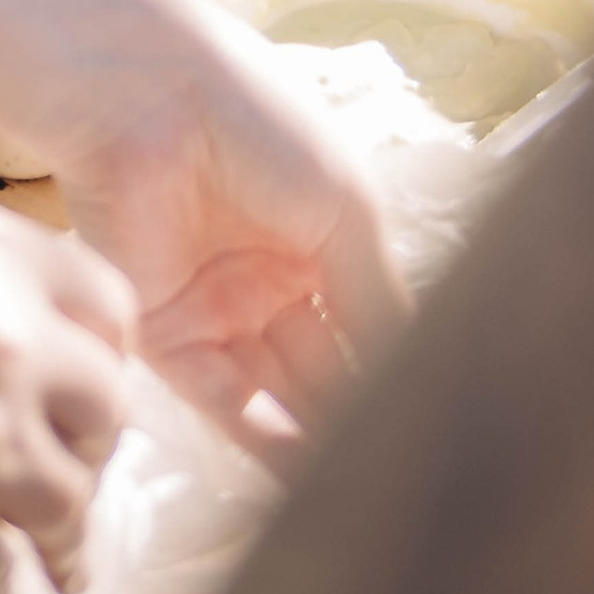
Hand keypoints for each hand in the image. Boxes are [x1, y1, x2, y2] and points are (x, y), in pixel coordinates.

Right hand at [0, 200, 133, 593]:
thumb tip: (33, 349)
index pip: (111, 308)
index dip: (98, 355)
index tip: (83, 390)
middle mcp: (12, 339)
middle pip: (108, 410)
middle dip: (86, 448)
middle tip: (62, 479)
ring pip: (69, 508)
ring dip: (50, 534)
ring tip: (39, 559)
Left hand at [42, 4, 403, 447]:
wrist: (150, 99)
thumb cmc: (259, 126)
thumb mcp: (344, 208)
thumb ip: (377, 298)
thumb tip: (422, 379)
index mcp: (317, 235)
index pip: (366, 324)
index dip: (399, 375)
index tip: (443, 436)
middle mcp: (269, 278)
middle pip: (325, 367)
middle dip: (361, 421)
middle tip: (411, 484)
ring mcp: (218, 308)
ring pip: (279, 394)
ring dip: (320, 442)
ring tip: (371, 494)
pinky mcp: (165, 332)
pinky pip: (222, 400)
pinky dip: (265, 439)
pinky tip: (312, 476)